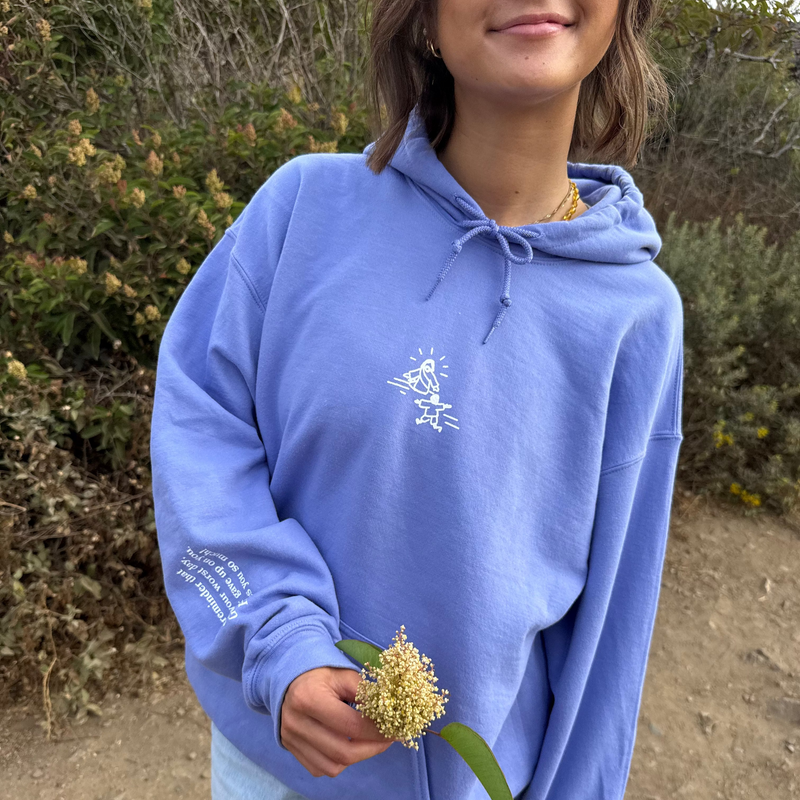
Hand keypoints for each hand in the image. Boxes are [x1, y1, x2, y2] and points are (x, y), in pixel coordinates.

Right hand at [281, 666, 395, 777]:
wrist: (290, 679)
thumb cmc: (321, 674)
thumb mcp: (344, 674)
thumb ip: (365, 693)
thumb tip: (390, 713)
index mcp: (309, 699)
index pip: (351, 725)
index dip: (377, 731)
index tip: (395, 729)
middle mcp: (296, 723)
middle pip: (342, 751)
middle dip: (372, 749)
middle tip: (388, 739)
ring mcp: (291, 740)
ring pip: (332, 766)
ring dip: (357, 758)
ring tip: (371, 743)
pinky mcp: (291, 749)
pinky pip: (320, 769)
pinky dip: (339, 762)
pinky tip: (350, 746)